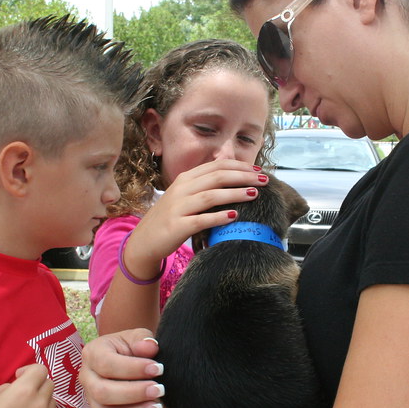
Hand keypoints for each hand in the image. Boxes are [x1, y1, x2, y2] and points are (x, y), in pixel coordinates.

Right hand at [0, 364, 54, 407]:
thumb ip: (10, 386)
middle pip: (49, 385)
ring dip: (40, 402)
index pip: (41, 370)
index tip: (20, 377)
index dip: (30, 370)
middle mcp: (40, 405)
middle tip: (22, 394)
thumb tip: (20, 386)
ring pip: (50, 404)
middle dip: (37, 385)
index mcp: (25, 391)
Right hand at [80, 330, 163, 407]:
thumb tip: (150, 347)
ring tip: (157, 407)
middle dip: (134, 393)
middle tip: (159, 389)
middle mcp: (86, 378)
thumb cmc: (133, 348)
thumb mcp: (138, 337)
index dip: (132, 368)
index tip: (158, 368)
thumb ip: (143, 339)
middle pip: (102, 392)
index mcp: (92, 353)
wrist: (130, 361)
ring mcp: (91, 400)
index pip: (106, 364)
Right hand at [122, 160, 266, 276]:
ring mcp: (178, 208)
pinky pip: (201, 220)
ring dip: (235, 193)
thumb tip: (233, 176)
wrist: (144, 241)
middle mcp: (182, 190)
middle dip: (243, 176)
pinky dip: (219, 217)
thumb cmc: (170, 218)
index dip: (240, 166)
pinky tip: (234, 216)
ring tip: (254, 194)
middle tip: (264, 180)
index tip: (259, 170)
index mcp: (185, 179)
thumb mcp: (184, 196)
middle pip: (217, 177)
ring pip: (211, 195)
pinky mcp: (177, 226)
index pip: (217, 166)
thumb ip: (204, 185)